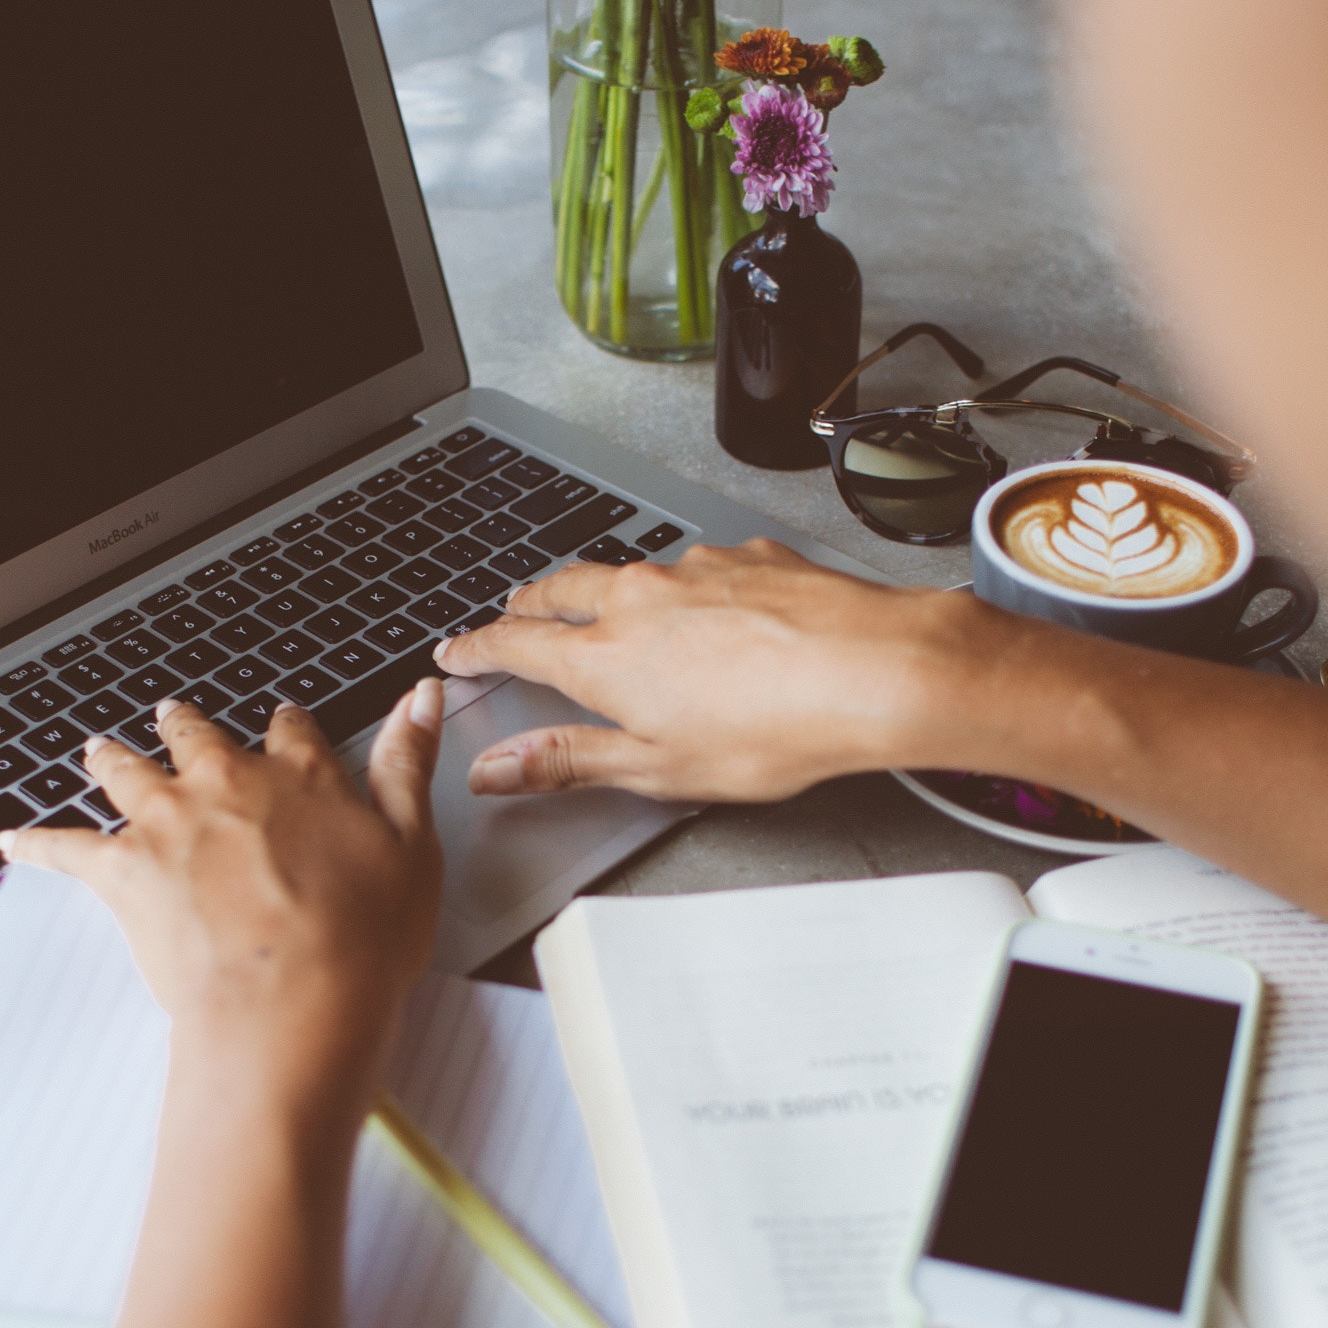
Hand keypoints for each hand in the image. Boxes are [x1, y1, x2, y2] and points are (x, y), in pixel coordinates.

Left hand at [0, 688, 443, 1090]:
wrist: (291, 1003)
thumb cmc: (361, 941)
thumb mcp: (413, 847)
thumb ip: (407, 766)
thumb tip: (421, 698)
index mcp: (301, 777)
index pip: (292, 732)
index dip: (287, 726)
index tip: (283, 721)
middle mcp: (228, 784)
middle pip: (196, 738)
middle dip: (185, 726)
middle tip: (175, 719)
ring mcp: (169, 823)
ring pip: (127, 773)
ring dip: (111, 758)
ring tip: (97, 750)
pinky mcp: (123, 871)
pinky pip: (65, 848)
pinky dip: (36, 844)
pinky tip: (13, 840)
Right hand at [431, 540, 982, 798]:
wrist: (872, 671)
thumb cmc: (775, 728)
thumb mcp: (657, 768)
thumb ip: (570, 762)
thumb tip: (497, 770)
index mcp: (604, 656)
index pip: (515, 643)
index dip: (476, 648)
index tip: (455, 652)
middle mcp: (639, 598)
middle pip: (561, 589)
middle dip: (529, 602)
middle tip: (513, 613)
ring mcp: (695, 570)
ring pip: (631, 573)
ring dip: (610, 591)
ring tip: (612, 612)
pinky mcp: (749, 557)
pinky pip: (699, 568)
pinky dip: (686, 588)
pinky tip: (714, 613)